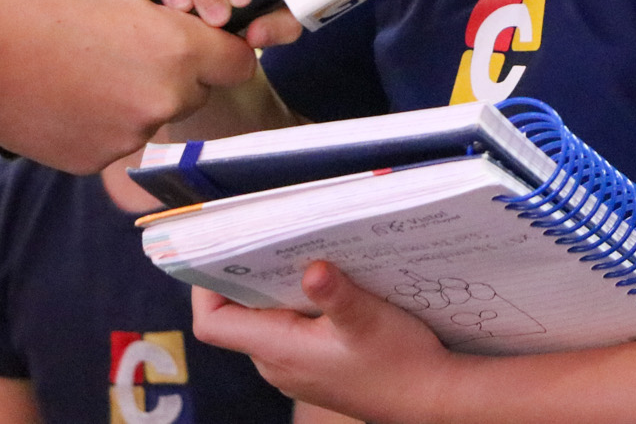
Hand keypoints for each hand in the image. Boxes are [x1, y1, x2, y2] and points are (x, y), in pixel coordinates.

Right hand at [0, 0, 263, 172]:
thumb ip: (167, 0)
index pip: (239, 61)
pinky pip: (116, 138)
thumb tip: (199, 9)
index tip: (203, 38)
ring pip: (154, 114)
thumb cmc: (41, 0)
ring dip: (136, 96)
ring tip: (86, 66)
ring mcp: (129, 136)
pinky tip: (65, 93)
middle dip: (176, 71)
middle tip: (129, 46)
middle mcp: (163, 99)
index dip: (224, 47)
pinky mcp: (95, 161)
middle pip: (197, 90)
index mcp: (178, 49)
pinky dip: (100, 121)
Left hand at [194, 262, 458, 423]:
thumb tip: (314, 267)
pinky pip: (288, 329)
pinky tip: (322, 282)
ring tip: (296, 251)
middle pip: (237, 315)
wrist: (430, 399)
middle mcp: (276, 363)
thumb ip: (336, 293)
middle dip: (246, 275)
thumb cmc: (398, 364)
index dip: (205, 287)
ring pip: (264, 320)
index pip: (212, 323)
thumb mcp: (368, 319)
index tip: (219, 251)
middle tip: (265, 236)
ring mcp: (294, 367)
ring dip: (274, 287)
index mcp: (277, 350)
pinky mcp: (313, 366)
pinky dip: (295, 303)